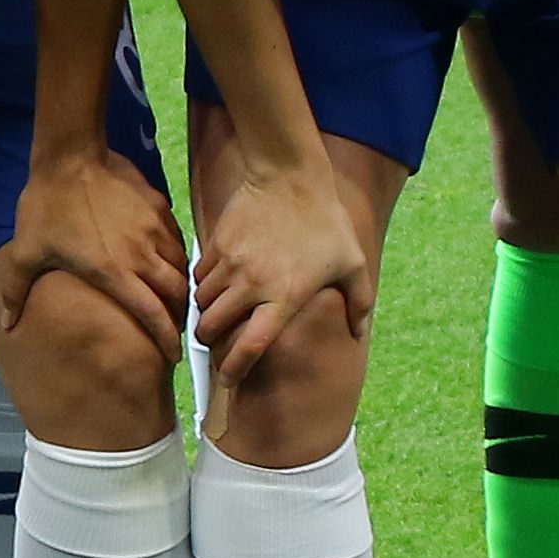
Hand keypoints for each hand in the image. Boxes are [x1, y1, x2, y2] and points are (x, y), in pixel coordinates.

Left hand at [0, 147, 190, 358]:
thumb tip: (6, 325)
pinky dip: (176, 256)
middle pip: (176, 294)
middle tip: (174, 328)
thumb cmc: (46, 206)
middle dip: (180, 316)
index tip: (173, 357)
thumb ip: (16, 292)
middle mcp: (141, 255)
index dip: (167, 339)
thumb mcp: (25, 252)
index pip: (153, 315)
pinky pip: (176, 239)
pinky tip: (167, 259)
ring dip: (180, 286)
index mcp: (114, 272)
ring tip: (174, 297)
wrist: (70, 155)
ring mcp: (154, 229)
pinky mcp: (159, 207)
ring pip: (181, 267)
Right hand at [190, 150, 372, 388]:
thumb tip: (358, 332)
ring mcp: (230, 264)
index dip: (236, 368)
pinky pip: (199, 276)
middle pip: (212, 328)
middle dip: (210, 343)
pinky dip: (203, 287)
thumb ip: (359, 302)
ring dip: (206, 314)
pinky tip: (216, 285)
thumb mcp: (353, 263)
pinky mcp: (216, 244)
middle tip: (216, 346)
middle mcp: (251, 285)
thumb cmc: (326, 222)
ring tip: (215, 316)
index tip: (230, 381)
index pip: (251, 345)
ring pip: (201, 303)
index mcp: (284, 297)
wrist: (289, 176)